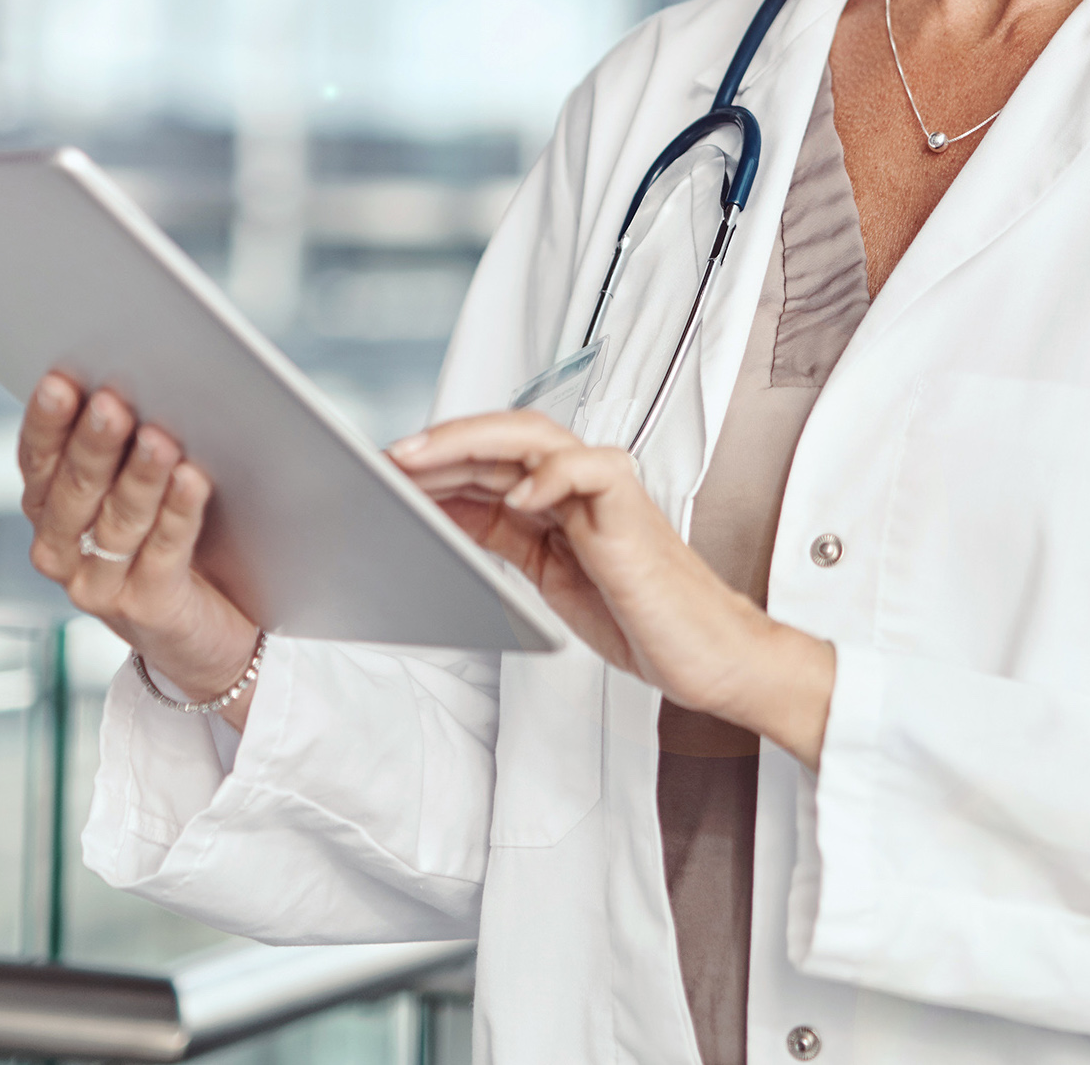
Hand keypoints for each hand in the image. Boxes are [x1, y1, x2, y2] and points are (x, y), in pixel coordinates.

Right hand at [19, 374, 262, 731]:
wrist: (210, 631)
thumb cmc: (178, 541)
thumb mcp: (140, 488)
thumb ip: (131, 441)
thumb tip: (150, 374)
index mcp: (51, 512)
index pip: (38, 461)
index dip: (47, 422)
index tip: (61, 380)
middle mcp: (63, 552)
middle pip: (74, 490)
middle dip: (93, 444)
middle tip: (114, 402)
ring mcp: (101, 586)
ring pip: (118, 521)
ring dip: (140, 476)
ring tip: (161, 437)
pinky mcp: (149, 608)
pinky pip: (164, 553)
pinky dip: (179, 513)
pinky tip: (194, 479)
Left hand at [389, 411, 835, 767]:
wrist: (703, 651)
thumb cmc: (636, 614)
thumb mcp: (546, 574)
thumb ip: (502, 536)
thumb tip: (438, 513)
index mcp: (556, 497)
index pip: (488, 458)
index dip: (435, 461)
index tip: (385, 471)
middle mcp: (578, 483)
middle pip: (503, 437)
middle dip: (441, 444)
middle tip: (389, 458)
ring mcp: (606, 491)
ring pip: (535, 438)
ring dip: (473, 443)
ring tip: (425, 460)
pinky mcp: (631, 510)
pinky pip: (590, 470)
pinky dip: (552, 475)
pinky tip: (518, 493)